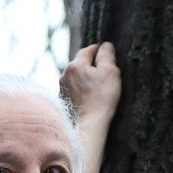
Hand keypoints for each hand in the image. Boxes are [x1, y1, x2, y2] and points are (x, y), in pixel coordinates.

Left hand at [59, 42, 121, 172]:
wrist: (87, 127)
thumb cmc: (101, 100)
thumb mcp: (110, 73)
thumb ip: (107, 56)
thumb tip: (105, 45)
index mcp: (75, 65)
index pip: (89, 50)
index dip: (100, 52)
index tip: (109, 59)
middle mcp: (64, 75)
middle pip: (81, 64)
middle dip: (92, 67)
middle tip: (106, 77)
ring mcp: (62, 89)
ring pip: (77, 78)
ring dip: (86, 80)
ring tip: (98, 91)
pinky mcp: (63, 102)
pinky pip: (74, 91)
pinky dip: (81, 92)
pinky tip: (90, 100)